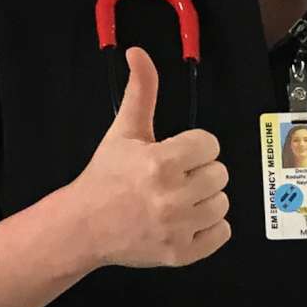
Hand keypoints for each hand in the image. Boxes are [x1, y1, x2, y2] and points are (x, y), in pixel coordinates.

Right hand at [73, 45, 229, 269]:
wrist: (83, 227)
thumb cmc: (105, 177)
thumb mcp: (123, 131)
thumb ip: (140, 91)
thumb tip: (138, 53)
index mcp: (160, 162)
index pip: (210, 144)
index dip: (194, 147)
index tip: (175, 154)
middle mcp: (171, 197)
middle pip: (220, 174)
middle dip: (199, 172)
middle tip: (174, 179)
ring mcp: (177, 228)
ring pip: (223, 203)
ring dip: (205, 199)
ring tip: (178, 200)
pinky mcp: (181, 254)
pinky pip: (221, 233)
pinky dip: (208, 228)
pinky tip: (185, 220)